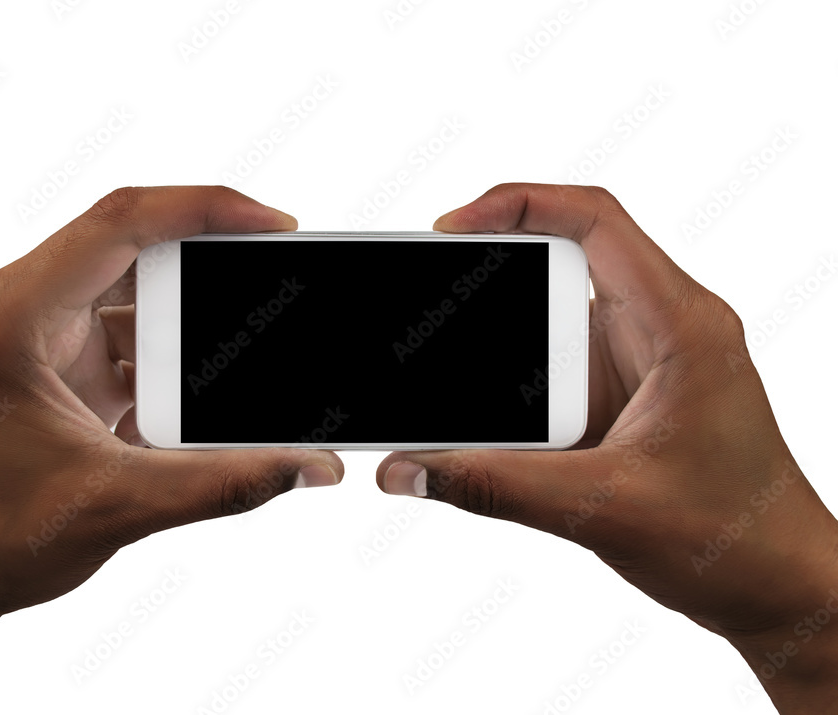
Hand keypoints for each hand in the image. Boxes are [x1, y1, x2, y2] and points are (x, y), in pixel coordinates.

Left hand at [0, 186, 342, 712]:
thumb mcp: (113, 506)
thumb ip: (224, 483)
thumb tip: (306, 465)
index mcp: (9, 317)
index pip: (119, 223)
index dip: (206, 209)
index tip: (273, 225)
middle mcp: (15, 312)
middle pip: (131, 256)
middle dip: (205, 276)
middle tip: (266, 289)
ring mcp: (30, 341)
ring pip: (129, 303)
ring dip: (181, 334)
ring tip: (228, 367)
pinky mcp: (47, 371)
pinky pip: (120, 345)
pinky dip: (161, 368)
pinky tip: (183, 408)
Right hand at [377, 183, 837, 712]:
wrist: (779, 584)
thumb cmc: (733, 539)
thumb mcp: (601, 507)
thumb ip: (494, 486)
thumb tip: (410, 471)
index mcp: (680, 327)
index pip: (595, 220)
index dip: (516, 204)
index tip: (451, 227)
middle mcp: (666, 326)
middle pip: (568, 256)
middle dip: (495, 269)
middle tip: (437, 287)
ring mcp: (647, 357)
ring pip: (561, 311)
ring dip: (507, 334)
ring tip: (457, 359)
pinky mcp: (630, 390)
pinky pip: (564, 357)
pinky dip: (522, 374)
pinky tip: (494, 408)